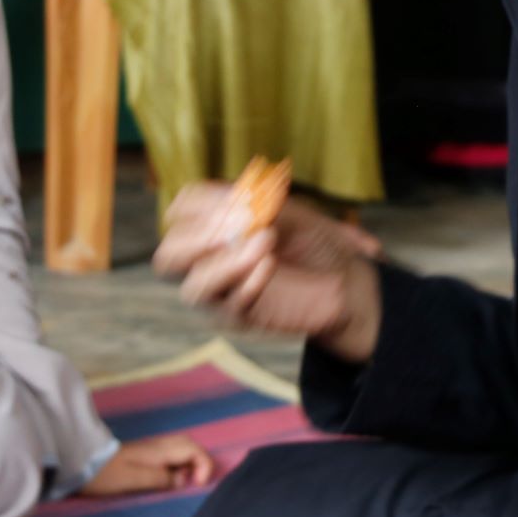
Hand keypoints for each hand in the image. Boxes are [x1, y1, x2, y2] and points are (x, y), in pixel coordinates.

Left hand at [80, 432, 217, 495]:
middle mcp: (158, 446)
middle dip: (201, 463)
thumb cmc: (105, 474)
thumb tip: (182, 481)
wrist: (80, 463)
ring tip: (185, 484)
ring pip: (182, 449)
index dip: (203, 466)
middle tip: (196, 484)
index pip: (194, 450)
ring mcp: (151, 449)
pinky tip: (170, 480)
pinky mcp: (144, 455)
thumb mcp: (134, 479)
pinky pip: (171, 455)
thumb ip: (161, 479)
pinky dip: (179, 465)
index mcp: (159, 451)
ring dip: (190, 464)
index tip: (196, 485)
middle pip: (191, 445)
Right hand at [154, 186, 384, 359]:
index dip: (198, 203)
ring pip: (193, 288)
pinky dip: (248, 283)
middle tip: (236, 224)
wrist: (348, 281)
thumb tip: (237, 199)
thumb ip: (264, 206)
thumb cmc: (316, 242)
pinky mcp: (243, 318)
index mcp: (216, 226)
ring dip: (225, 262)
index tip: (235, 198)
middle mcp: (210, 260)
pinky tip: (270, 265)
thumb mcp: (294, 214)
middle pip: (169, 255)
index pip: (181, 211)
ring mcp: (224, 293)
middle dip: (196, 238)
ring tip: (266, 241)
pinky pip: (230, 307)